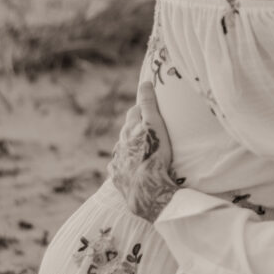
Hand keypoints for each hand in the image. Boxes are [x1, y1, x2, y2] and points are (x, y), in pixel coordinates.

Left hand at [108, 81, 178, 221]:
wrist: (147, 191)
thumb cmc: (155, 157)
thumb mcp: (156, 126)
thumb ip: (149, 105)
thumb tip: (145, 83)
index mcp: (129, 130)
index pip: (134, 112)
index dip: (143, 110)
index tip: (152, 111)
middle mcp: (120, 144)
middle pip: (127, 131)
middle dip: (136, 129)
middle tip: (150, 131)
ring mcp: (117, 162)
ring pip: (122, 150)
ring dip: (131, 149)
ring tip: (143, 153)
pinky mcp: (117, 178)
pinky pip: (119, 169)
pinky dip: (126, 166)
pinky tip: (133, 170)